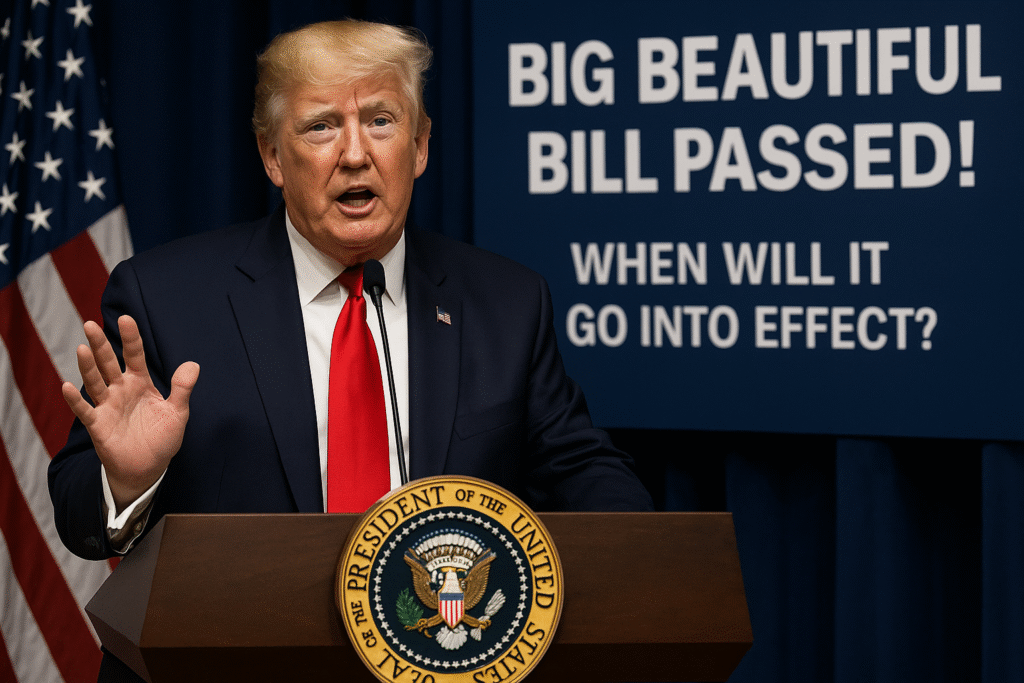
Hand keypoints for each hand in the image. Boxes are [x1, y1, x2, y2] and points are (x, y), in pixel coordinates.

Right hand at [61, 315, 199, 511]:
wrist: (148, 467)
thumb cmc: (162, 438)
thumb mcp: (178, 412)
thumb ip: (182, 388)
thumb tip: (193, 364)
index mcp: (141, 383)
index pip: (134, 356)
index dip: (131, 338)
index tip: (126, 319)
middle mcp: (121, 390)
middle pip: (108, 363)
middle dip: (100, 345)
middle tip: (90, 324)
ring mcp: (107, 406)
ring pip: (95, 382)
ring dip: (88, 366)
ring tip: (82, 348)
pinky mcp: (98, 424)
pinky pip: (84, 410)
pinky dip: (75, 399)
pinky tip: (66, 386)